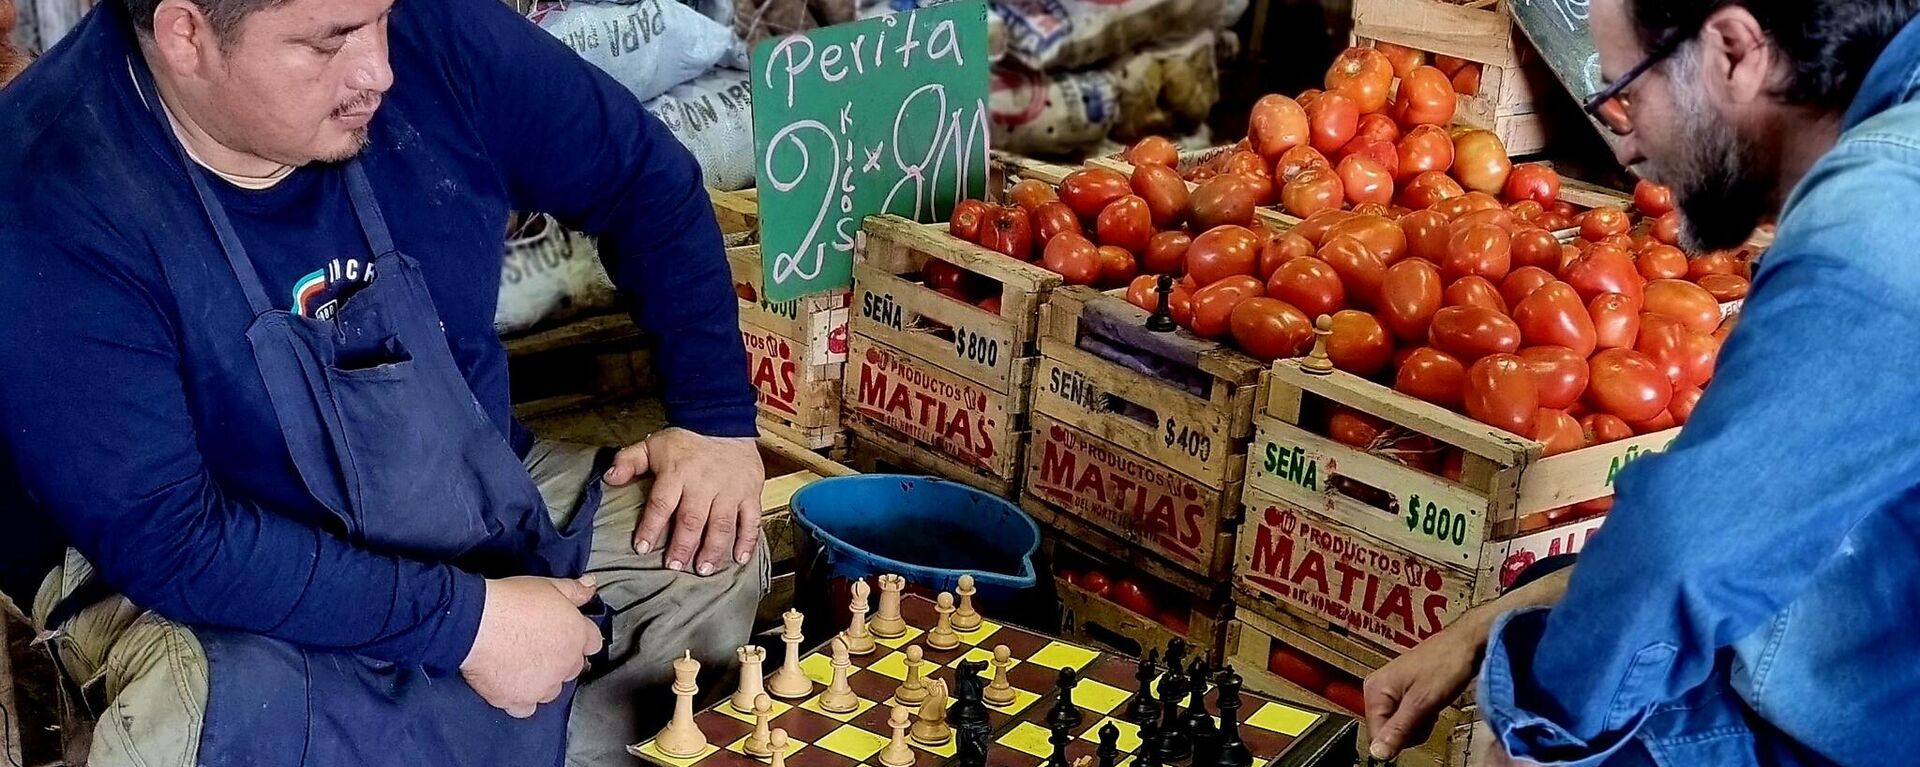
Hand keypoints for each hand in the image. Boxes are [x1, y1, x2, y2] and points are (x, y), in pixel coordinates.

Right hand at [461, 575, 603, 717]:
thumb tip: (590, 586)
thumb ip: (575, 590)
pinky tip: (511, 684)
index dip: (580, 636)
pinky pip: (526, 708)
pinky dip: (521, 699)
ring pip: (552, 690)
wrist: (475, 623)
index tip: (567, 633)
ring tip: (523, 665)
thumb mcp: (548, 586)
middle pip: (573, 667)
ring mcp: (543, 686)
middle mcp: (565, 664)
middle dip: (561, 659)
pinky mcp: (518, 700)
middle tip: (539, 646)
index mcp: (576, 636)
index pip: (593, 642)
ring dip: (543, 680)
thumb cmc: (509, 603)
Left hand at [606, 427, 763, 573]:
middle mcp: (704, 484)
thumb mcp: (652, 445)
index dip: (651, 527)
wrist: (723, 420)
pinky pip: (751, 520)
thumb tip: (609, 478)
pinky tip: (739, 559)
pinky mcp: (750, 492)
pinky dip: (747, 541)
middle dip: (683, 546)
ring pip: (722, 524)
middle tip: (674, 566)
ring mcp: (730, 489)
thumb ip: (629, 461)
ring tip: (704, 569)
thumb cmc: (685, 439)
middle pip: (692, 519)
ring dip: (713, 549)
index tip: (641, 548)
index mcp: (677, 473)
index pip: (661, 504)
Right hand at [1362, 613, 1485, 760]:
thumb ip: (1398, 730)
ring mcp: (1390, 690)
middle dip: (1410, 730)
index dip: (1399, 739)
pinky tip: (1431, 703)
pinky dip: (1422, 715)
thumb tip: (1377, 754)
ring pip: (1399, 726)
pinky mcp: (1403, 691)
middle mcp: (1377, 689)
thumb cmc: (1445, 666)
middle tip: (1427, 712)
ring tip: (1431, 705)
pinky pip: (1407, 717)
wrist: (1466, 645)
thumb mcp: (1421, 704)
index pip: (1376, 735)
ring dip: (1418, 723)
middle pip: (1387, 731)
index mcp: (1374, 691)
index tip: (1419, 727)